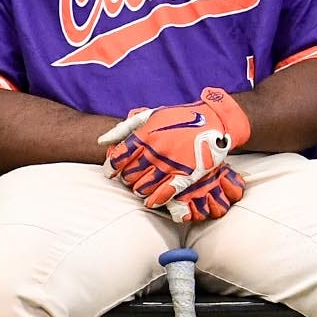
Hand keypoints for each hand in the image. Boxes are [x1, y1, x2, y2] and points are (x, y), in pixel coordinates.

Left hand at [99, 86, 250, 210]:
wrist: (215, 120)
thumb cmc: (179, 117)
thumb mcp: (151, 115)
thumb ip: (125, 128)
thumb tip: (102, 141)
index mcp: (146, 134)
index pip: (119, 157)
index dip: (111, 167)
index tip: (111, 170)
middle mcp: (156, 150)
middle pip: (129, 174)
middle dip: (125, 178)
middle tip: (128, 178)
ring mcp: (172, 164)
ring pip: (144, 186)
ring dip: (138, 189)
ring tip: (139, 186)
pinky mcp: (187, 174)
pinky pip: (165, 193)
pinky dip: (155, 200)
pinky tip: (150, 201)